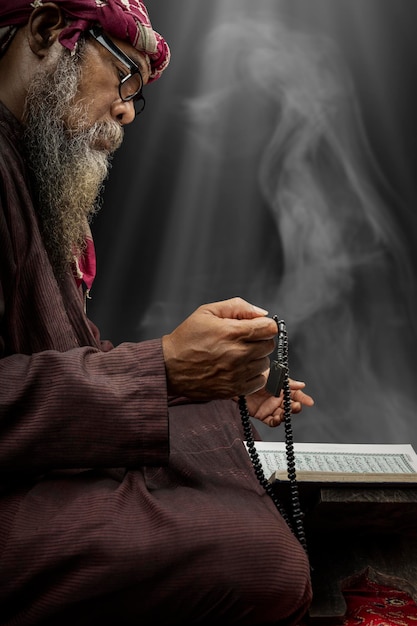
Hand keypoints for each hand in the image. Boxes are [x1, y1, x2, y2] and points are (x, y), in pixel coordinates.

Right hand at [162, 298, 277, 399]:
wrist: (169, 367)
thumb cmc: (186, 339)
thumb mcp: (207, 312)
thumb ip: (237, 307)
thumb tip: (261, 313)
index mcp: (231, 332)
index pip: (269, 328)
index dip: (264, 325)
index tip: (256, 327)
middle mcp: (237, 354)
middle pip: (269, 346)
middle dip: (260, 340)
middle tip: (245, 341)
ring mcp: (236, 373)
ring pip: (265, 363)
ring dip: (256, 358)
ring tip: (239, 355)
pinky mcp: (234, 389)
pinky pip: (259, 381)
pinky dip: (254, 375)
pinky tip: (240, 369)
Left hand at [244, 379, 314, 426]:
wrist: (236, 382)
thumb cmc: (253, 375)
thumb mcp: (272, 375)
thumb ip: (287, 382)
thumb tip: (301, 385)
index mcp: (281, 388)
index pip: (295, 394)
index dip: (303, 398)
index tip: (309, 402)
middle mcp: (277, 398)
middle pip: (290, 406)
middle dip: (295, 407)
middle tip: (295, 406)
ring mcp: (270, 407)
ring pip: (283, 415)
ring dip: (286, 416)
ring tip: (285, 413)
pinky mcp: (262, 415)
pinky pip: (271, 421)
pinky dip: (276, 422)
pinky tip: (277, 419)